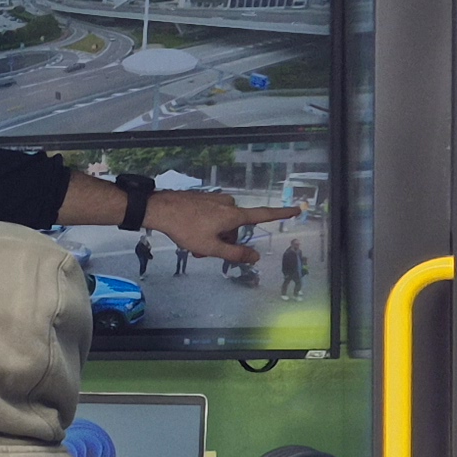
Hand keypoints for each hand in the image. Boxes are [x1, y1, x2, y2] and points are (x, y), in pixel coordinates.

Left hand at [146, 189, 294, 262]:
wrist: (160, 208)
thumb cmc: (185, 228)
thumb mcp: (211, 247)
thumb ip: (234, 253)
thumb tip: (255, 257)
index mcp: (234, 215)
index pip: (264, 215)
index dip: (281, 213)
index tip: (297, 208)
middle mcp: (228, 204)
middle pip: (235, 228)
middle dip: (223, 240)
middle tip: (204, 249)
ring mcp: (216, 200)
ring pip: (222, 224)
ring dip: (212, 235)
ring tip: (194, 243)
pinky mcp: (204, 198)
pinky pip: (212, 216)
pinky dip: (205, 227)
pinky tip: (190, 231)